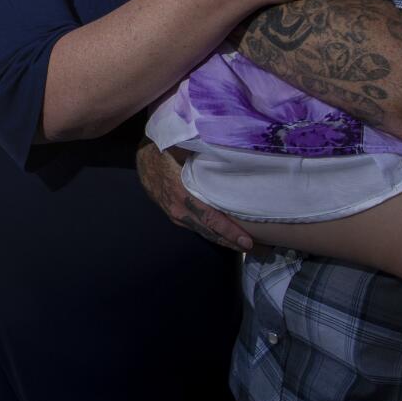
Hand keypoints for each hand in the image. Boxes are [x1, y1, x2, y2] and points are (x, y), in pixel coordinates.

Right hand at [136, 140, 254, 252]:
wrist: (144, 158)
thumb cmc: (167, 150)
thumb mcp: (184, 150)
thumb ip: (203, 154)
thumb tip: (229, 152)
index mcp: (182, 194)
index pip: (210, 218)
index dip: (229, 231)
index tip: (247, 241)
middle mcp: (179, 210)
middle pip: (209, 232)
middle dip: (232, 243)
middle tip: (257, 250)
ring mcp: (176, 215)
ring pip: (203, 232)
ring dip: (223, 240)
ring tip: (244, 246)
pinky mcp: (175, 215)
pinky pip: (196, 227)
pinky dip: (212, 233)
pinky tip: (224, 235)